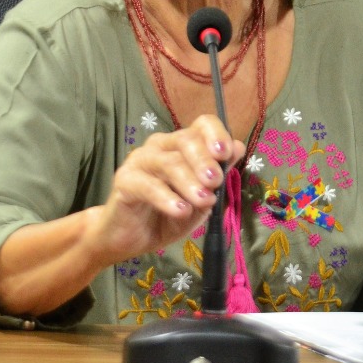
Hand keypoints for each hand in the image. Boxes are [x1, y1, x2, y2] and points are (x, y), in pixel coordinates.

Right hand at [86, 114, 244, 265]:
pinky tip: (181, 210)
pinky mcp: (124, 180)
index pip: (202, 124)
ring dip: (189, 181)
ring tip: (204, 200)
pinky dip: (167, 198)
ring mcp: (140, 160)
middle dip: (204, 160)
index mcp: (182, 146)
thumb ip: (218, 176)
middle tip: (215, 181)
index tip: (226, 154)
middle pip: (186, 140)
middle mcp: (161, 146)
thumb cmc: (168, 215)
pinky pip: (148, 185)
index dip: (216, 134)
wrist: (131, 238)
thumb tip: (238, 147)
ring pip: (169, 162)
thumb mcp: (201, 200)